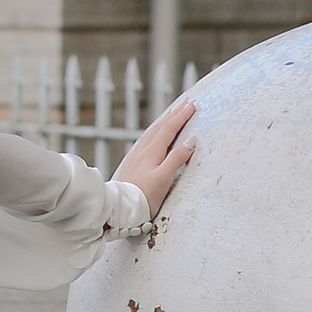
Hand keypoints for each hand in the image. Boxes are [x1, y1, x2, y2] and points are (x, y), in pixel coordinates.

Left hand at [117, 93, 195, 221]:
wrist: (120, 207)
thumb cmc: (144, 196)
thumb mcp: (165, 178)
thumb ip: (177, 158)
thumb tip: (190, 141)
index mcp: (152, 151)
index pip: (169, 129)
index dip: (181, 117)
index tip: (192, 106)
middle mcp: (142, 150)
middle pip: (160, 127)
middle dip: (174, 114)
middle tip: (185, 104)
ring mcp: (136, 155)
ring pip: (152, 132)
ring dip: (164, 121)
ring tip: (172, 114)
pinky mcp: (132, 162)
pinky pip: (146, 139)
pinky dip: (154, 131)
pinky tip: (153, 135)